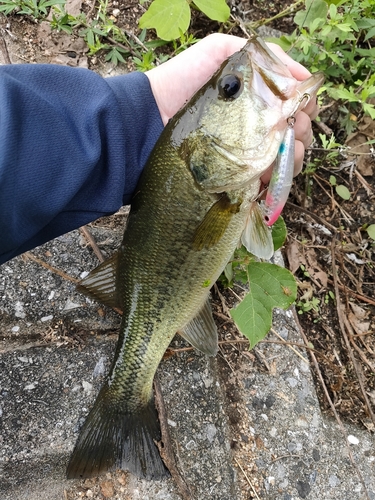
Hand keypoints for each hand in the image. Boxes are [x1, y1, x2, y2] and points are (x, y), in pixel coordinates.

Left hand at [146, 33, 319, 180]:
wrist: (151, 119)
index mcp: (257, 100)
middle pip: (297, 133)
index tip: (304, 108)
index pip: (295, 105)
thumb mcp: (220, 52)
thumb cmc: (183, 81)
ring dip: (296, 155)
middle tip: (295, 130)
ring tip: (288, 152)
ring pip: (288, 159)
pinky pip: (268, 182)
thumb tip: (302, 76)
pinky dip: (277, 179)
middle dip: (303, 132)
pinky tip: (270, 173)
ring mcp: (247, 153)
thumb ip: (262, 56)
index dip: (306, 106)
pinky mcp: (235, 176)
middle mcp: (255, 127)